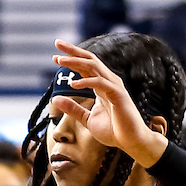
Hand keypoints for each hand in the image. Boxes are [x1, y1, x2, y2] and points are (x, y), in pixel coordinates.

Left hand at [51, 40, 167, 168]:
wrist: (130, 141)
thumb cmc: (113, 131)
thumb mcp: (87, 119)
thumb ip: (73, 109)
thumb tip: (56, 99)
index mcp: (101, 85)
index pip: (85, 66)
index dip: (71, 60)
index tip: (55, 57)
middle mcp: (108, 81)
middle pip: (89, 60)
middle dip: (73, 51)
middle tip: (57, 43)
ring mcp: (114, 86)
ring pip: (94, 67)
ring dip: (76, 62)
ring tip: (60, 60)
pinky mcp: (118, 95)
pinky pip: (101, 83)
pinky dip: (87, 82)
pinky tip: (74, 85)